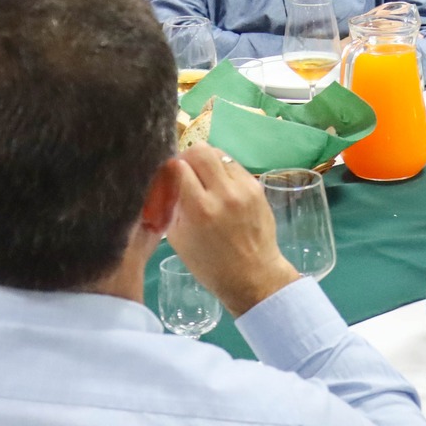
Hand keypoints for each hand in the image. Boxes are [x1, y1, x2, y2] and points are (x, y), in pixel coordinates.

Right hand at [165, 146, 299, 316]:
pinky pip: (234, 165)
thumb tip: (168, 179)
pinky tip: (220, 187)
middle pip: (200, 150)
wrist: (253, 275)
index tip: (169, 176)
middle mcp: (223, 193)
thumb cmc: (210, 264)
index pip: (177, 166)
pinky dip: (222, 171)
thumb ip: (172, 204)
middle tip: (185, 171)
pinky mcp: (257, 187)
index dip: (170, 167)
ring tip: (204, 179)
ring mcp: (244, 188)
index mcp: (199, 209)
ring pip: (218, 154)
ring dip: (207, 162)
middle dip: (187, 157)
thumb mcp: (177, 238)